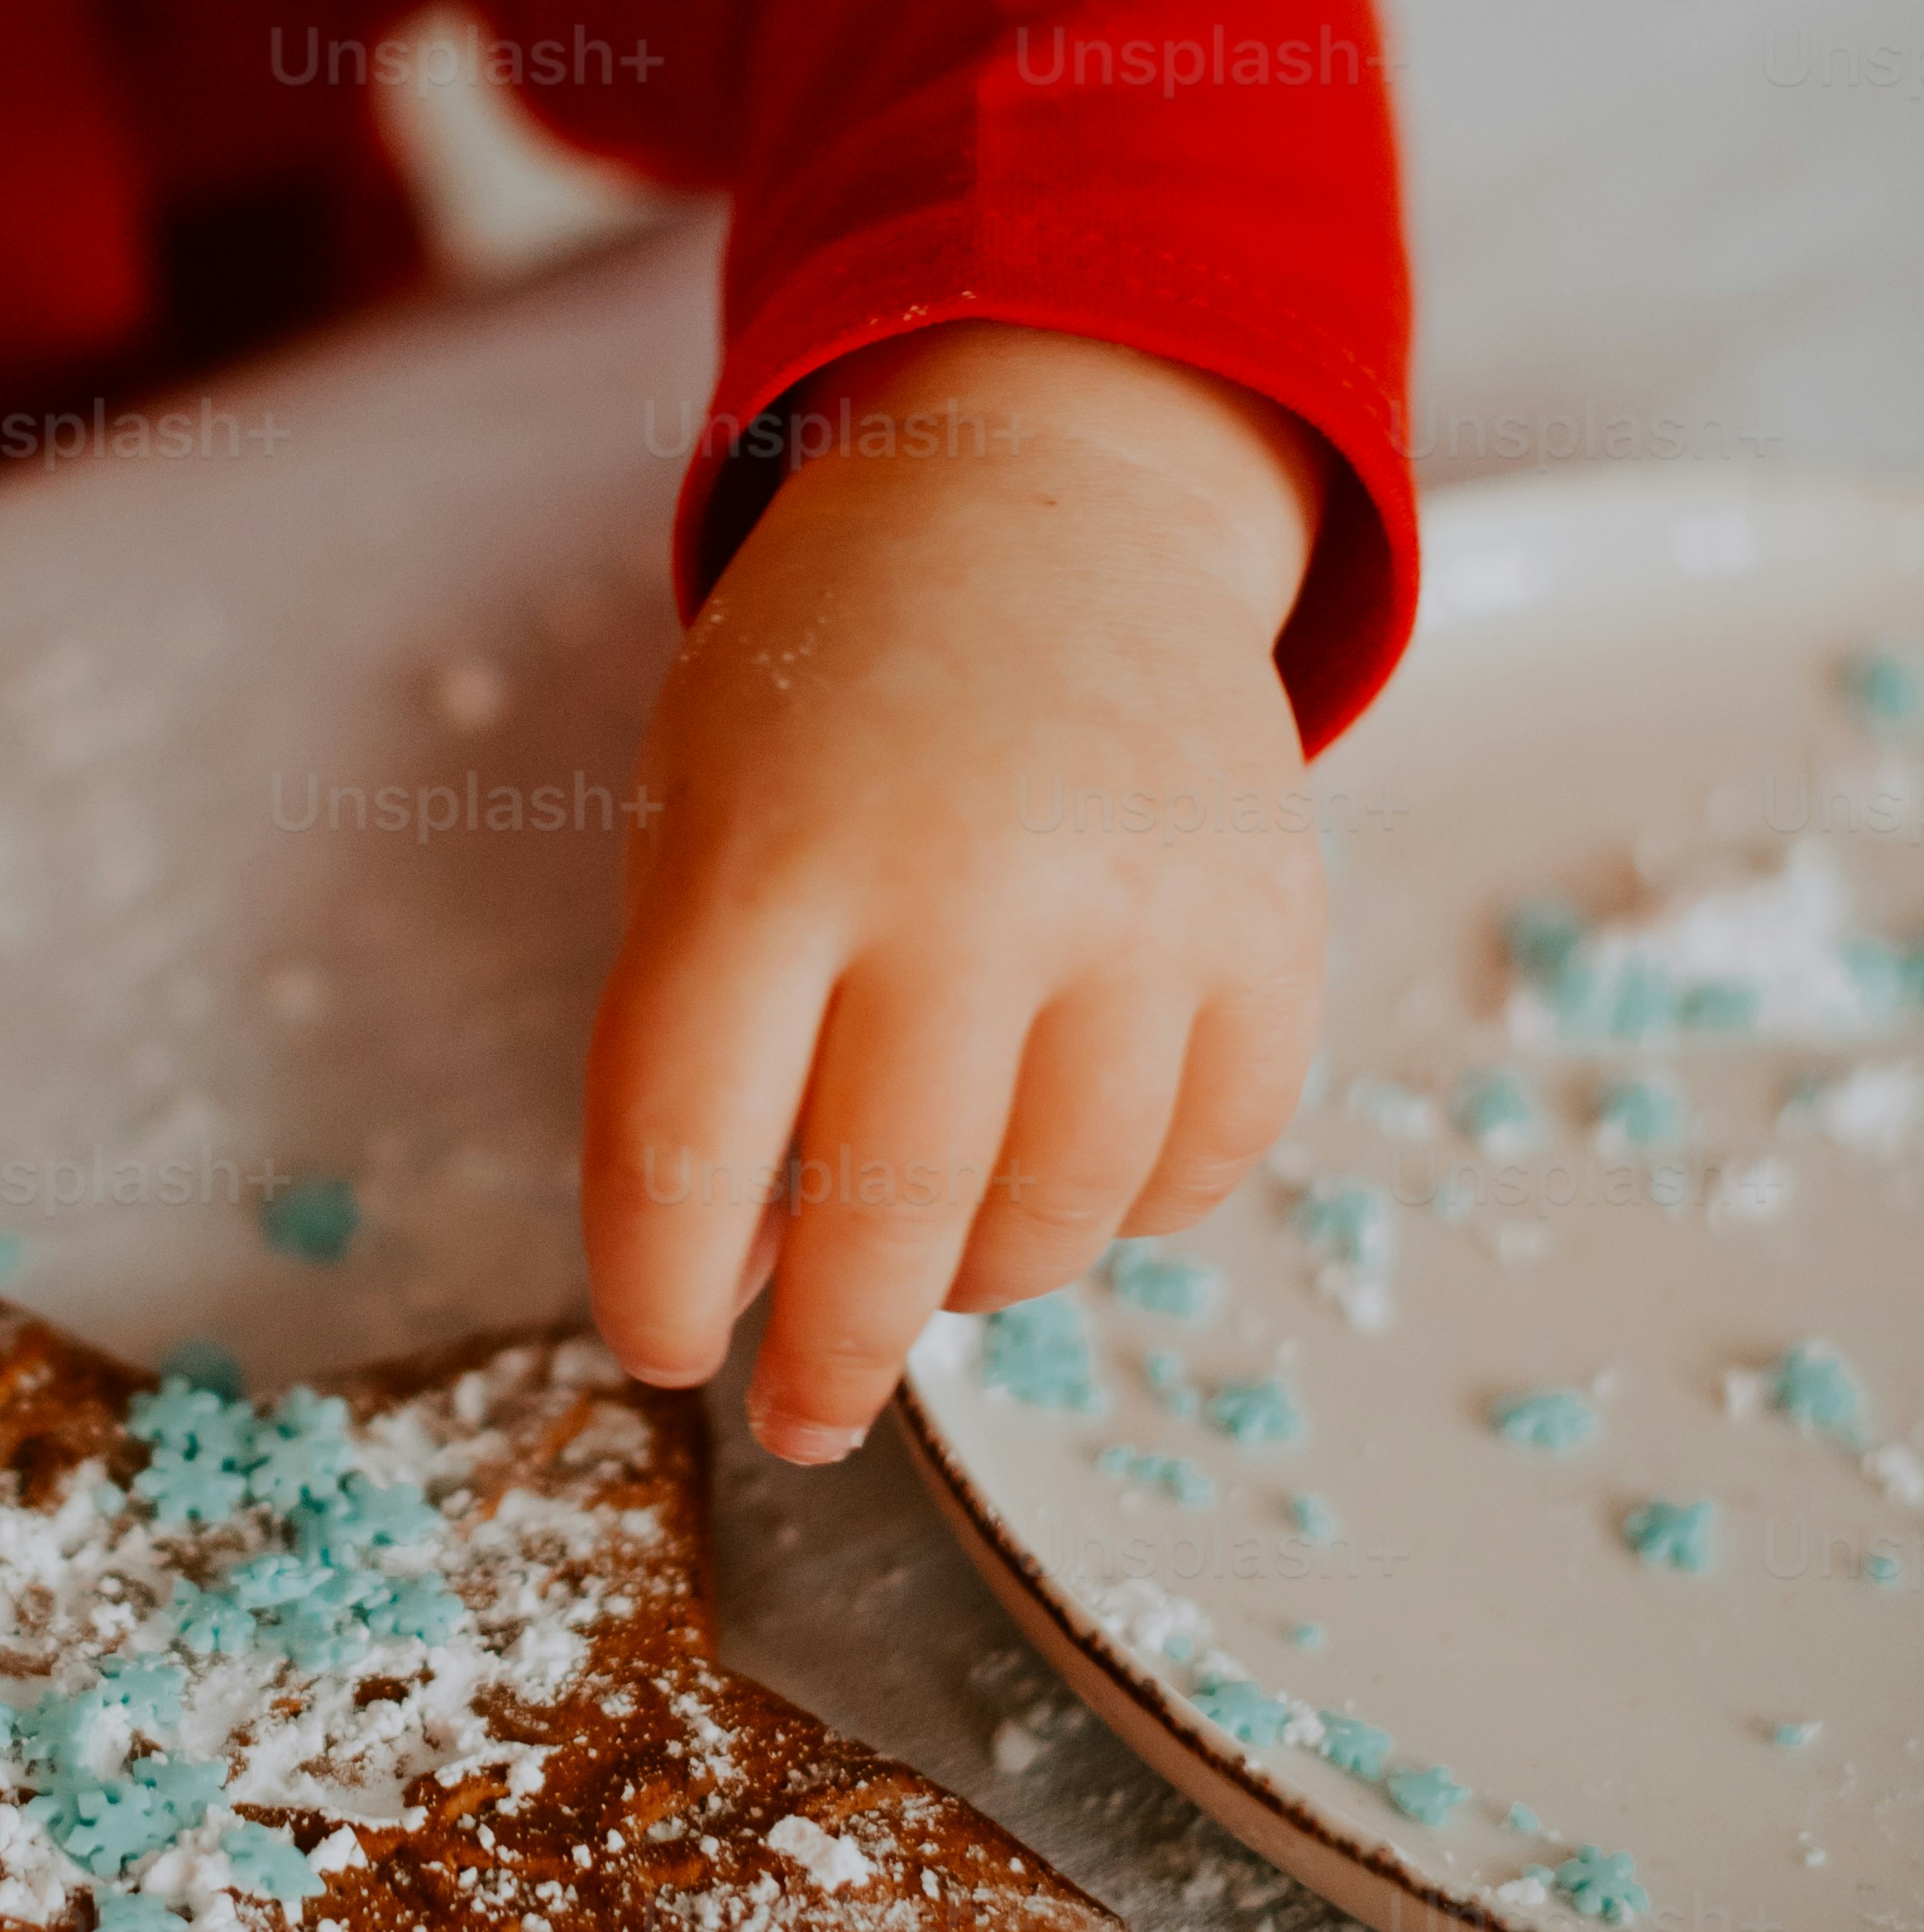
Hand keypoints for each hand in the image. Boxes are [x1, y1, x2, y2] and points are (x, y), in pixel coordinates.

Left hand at [583, 327, 1330, 1460]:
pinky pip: (1200, 1166)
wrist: (1044, 515)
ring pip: (1054, 1217)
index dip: (659, 1294)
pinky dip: (1122, 1210)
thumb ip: (699, 1049)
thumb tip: (741, 1292)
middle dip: (828, 1360)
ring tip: (929, 1253)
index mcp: (772, 854)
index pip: (686, 1148)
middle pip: (885, 1218)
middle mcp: (968, 883)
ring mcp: (1143, 909)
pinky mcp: (1272, 930)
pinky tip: (1059, 1164)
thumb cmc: (827, 704)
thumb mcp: (701, 828)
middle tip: (799, 1416)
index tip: (663, 1355)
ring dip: (976, 1281)